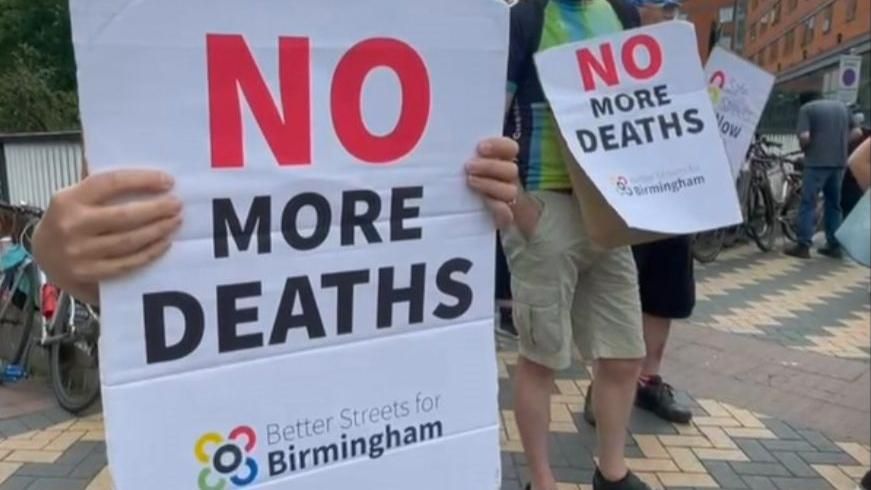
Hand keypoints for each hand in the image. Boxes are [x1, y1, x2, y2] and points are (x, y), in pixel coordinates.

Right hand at [32, 169, 182, 304]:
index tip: (167, 180)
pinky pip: (127, 263)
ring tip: (175, 221)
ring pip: (129, 241)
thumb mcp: (73, 197)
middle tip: (177, 204)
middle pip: (125, 215)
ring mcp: (80, 253)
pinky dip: (149, 253)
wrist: (42, 255)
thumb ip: (99, 183)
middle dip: (157, 209)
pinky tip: (164, 243)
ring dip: (158, 230)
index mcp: (68, 199)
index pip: (110, 183)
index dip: (142, 180)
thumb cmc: (66, 220)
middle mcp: (72, 226)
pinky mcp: (89, 274)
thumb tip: (136, 165)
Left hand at [466, 137, 519, 228]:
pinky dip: (499, 208)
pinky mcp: (502, 219)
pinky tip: (486, 202)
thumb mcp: (460, 167)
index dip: (499, 146)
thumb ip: (462, 156)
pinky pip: (507, 214)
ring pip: (510, 191)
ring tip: (470, 182)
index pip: (510, 148)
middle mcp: (507, 179)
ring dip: (491, 185)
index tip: (480, 148)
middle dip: (490, 166)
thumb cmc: (457, 184)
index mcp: (501, 162)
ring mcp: (507, 200)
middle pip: (511, 170)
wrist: (471, 219)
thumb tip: (442, 144)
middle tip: (469, 166)